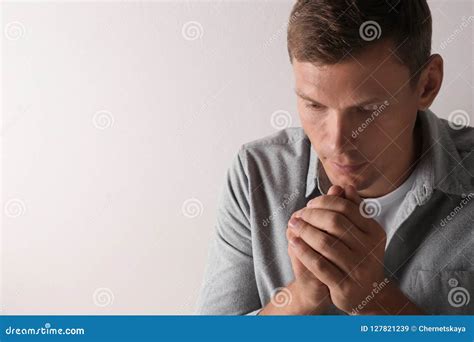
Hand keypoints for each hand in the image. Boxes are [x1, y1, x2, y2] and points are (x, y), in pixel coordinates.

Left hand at [288, 184, 389, 313]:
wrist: (367, 295)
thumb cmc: (359, 256)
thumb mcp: (361, 233)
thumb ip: (352, 210)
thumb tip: (343, 186)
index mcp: (374, 232)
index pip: (346, 208)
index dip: (324, 202)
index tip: (309, 204)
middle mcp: (369, 250)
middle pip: (335, 223)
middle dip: (312, 215)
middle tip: (298, 215)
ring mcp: (358, 269)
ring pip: (325, 243)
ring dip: (304, 231)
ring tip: (292, 225)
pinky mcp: (344, 286)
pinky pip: (319, 265)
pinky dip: (304, 251)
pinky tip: (293, 242)